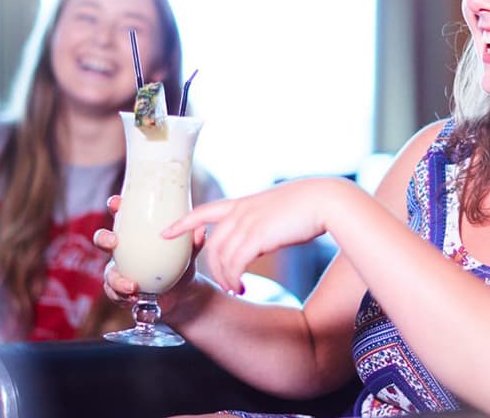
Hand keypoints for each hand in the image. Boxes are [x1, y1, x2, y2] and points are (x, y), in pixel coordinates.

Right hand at [93, 195, 206, 315]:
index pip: (122, 216)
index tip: (116, 203)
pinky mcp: (121, 291)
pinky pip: (113, 293)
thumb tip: (200, 230)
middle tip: (113, 242)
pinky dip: (121, 296)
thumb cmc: (181, 262)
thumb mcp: (189, 251)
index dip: (115, 206)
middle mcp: (123, 251)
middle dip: (103, 238)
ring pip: (108, 272)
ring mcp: (120, 271)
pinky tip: (133, 298)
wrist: (182, 292)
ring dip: (116, 279)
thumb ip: (194, 242)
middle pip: (103, 240)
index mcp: (136, 234)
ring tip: (132, 286)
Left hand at [164, 178, 342, 293]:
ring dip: (226, 278)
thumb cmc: (307, 206)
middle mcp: (240, 212)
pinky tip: (241, 287)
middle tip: (227, 284)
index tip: (165, 232)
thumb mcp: (276, 211)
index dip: (183, 222)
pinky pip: (235, 264)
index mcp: (243, 203)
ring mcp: (247, 223)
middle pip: (212, 244)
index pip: (203, 210)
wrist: (324, 200)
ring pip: (221, 257)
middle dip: (214, 268)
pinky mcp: (257, 236)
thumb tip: (258, 241)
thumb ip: (260, 223)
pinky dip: (234, 278)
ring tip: (235, 289)